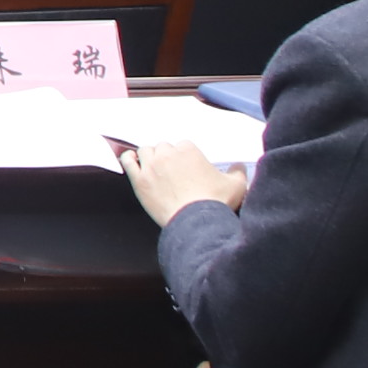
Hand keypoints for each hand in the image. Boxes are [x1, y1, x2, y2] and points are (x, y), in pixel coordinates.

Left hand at [128, 139, 247, 224]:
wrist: (196, 221)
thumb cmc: (215, 202)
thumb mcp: (236, 185)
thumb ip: (238, 172)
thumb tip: (239, 166)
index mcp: (188, 150)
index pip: (182, 145)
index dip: (184, 157)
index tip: (187, 167)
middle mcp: (167, 154)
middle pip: (163, 147)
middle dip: (167, 157)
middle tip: (172, 171)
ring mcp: (151, 166)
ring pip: (145, 151)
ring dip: (149, 157)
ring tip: (154, 167)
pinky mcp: (139, 180)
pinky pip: (128, 162)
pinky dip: (129, 159)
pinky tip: (132, 161)